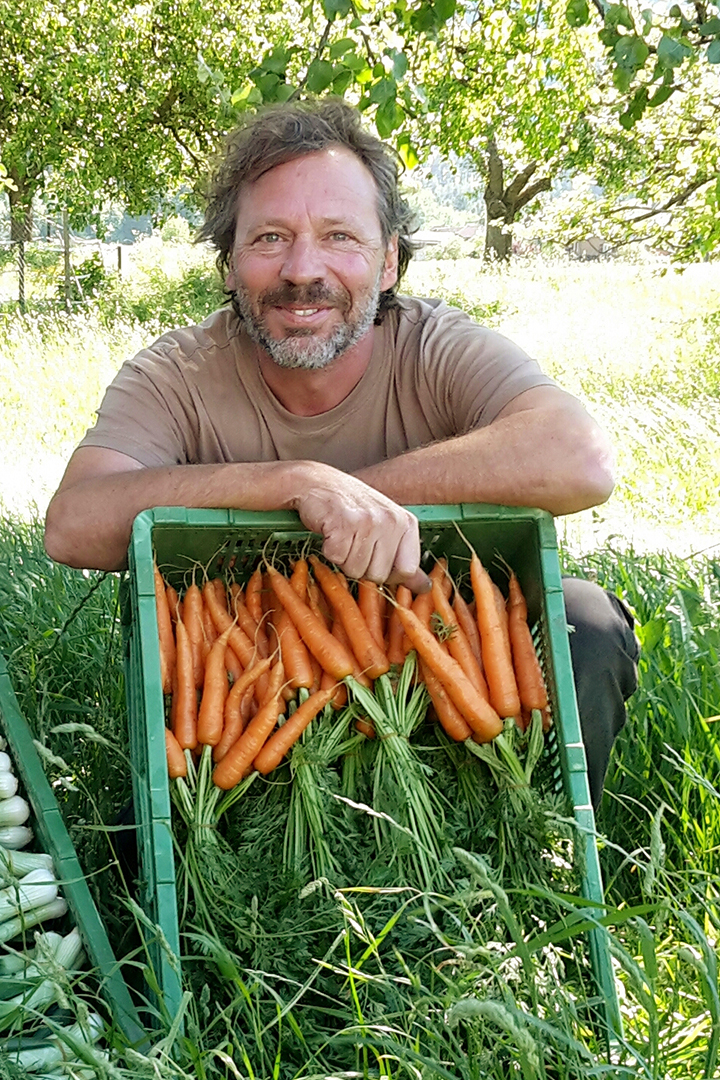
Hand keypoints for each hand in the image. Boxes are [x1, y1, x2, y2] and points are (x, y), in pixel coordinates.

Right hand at [290, 464, 429, 591]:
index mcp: (406, 522)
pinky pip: (336, 559)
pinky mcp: (343, 524)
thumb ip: (404, 558)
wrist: (317, 482)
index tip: (376, 557)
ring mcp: (368, 521)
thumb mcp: (386, 528)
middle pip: (379, 575)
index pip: (407, 570)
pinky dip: (328, 550)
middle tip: (354, 540)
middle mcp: (391, 520)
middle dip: (361, 565)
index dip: (388, 572)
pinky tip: (331, 531)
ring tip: (343, 534)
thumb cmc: (351, 506)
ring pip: (356, 570)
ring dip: (343, 558)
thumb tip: (425, 587)